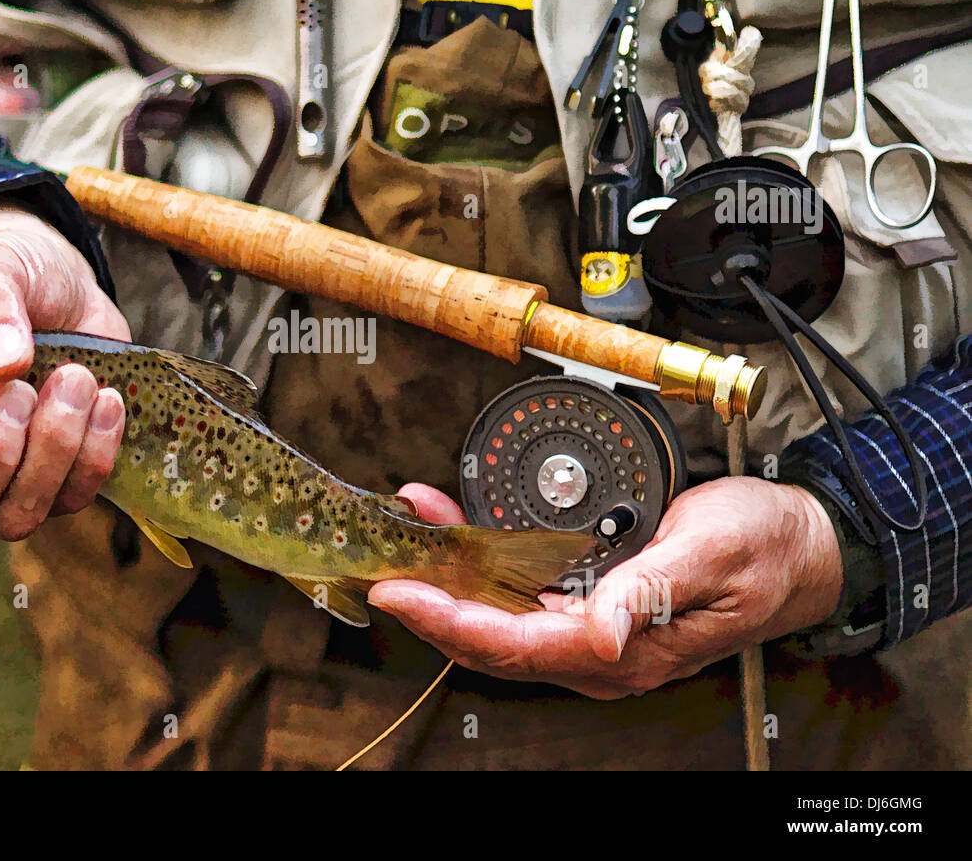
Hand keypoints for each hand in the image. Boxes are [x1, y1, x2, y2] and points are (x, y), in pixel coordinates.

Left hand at [370, 477, 843, 698]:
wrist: (798, 544)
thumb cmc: (763, 546)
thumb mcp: (713, 554)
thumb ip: (654, 594)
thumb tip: (602, 634)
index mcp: (628, 649)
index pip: (517, 647)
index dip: (450, 622)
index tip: (400, 593)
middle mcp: (601, 650)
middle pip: (493, 640)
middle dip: (431, 604)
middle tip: (381, 566)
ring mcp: (594, 631)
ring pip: (501, 617)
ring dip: (450, 581)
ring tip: (408, 534)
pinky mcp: (592, 604)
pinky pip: (523, 595)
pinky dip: (483, 565)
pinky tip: (458, 530)